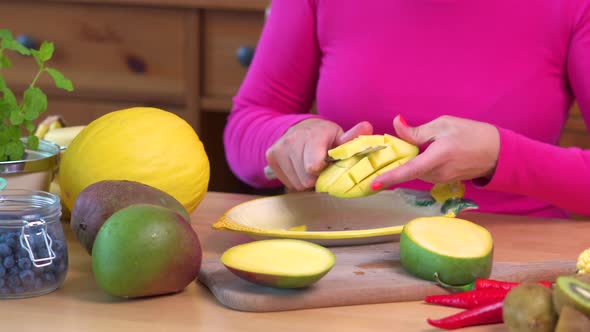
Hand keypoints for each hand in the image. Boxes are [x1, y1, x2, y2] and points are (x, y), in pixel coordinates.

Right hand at [266, 118, 372, 190]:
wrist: (300, 128)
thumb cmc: (325, 137)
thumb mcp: (340, 137)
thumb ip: (353, 138)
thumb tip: (368, 128)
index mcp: (313, 134)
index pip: (313, 167)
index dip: (323, 172)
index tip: (327, 166)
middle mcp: (293, 139)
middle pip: (306, 179)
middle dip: (316, 178)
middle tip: (321, 168)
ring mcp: (279, 148)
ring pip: (296, 183)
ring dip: (306, 180)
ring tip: (310, 167)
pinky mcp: (271, 156)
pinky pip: (287, 182)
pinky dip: (295, 179)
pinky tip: (300, 168)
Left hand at [372, 115, 499, 189]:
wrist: (497, 152)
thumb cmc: (471, 134)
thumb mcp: (443, 125)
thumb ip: (417, 130)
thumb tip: (396, 124)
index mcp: (437, 157)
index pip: (409, 169)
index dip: (390, 177)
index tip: (374, 184)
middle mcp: (437, 173)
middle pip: (409, 169)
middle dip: (399, 159)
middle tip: (396, 144)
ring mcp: (440, 180)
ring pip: (416, 171)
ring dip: (412, 161)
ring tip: (421, 144)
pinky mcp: (442, 182)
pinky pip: (424, 173)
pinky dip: (420, 164)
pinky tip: (428, 152)